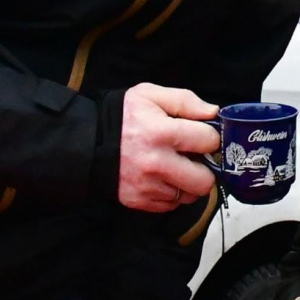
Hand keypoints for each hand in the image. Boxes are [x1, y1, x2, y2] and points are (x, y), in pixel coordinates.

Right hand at [119, 83, 219, 211]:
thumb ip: (186, 101)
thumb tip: (214, 113)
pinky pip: (170, 205)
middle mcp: (156, 164)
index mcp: (162, 133)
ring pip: (188, 196)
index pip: (209, 141)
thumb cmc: (123, 116)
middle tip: (196, 159)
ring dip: (188, 182)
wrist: (86, 143)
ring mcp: (147, 186)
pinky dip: (171, 193)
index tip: (203, 136)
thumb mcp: (151, 95)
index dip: (211, 137)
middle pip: (204, 181)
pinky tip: (163, 177)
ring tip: (177, 167)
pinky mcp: (139, 202)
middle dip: (205, 169)